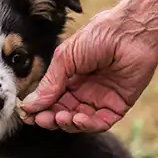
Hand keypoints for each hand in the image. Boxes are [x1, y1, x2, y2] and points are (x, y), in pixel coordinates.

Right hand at [19, 8, 157, 132]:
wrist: (131, 33)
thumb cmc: (98, 36)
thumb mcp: (65, 58)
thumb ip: (49, 83)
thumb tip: (28, 105)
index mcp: (69, 76)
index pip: (50, 98)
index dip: (39, 107)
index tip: (27, 114)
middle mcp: (83, 89)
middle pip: (62, 112)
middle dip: (50, 118)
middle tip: (41, 120)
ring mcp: (100, 99)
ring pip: (78, 121)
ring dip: (67, 123)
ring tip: (60, 117)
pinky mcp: (117, 106)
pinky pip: (99, 123)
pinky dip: (87, 125)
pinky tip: (77, 118)